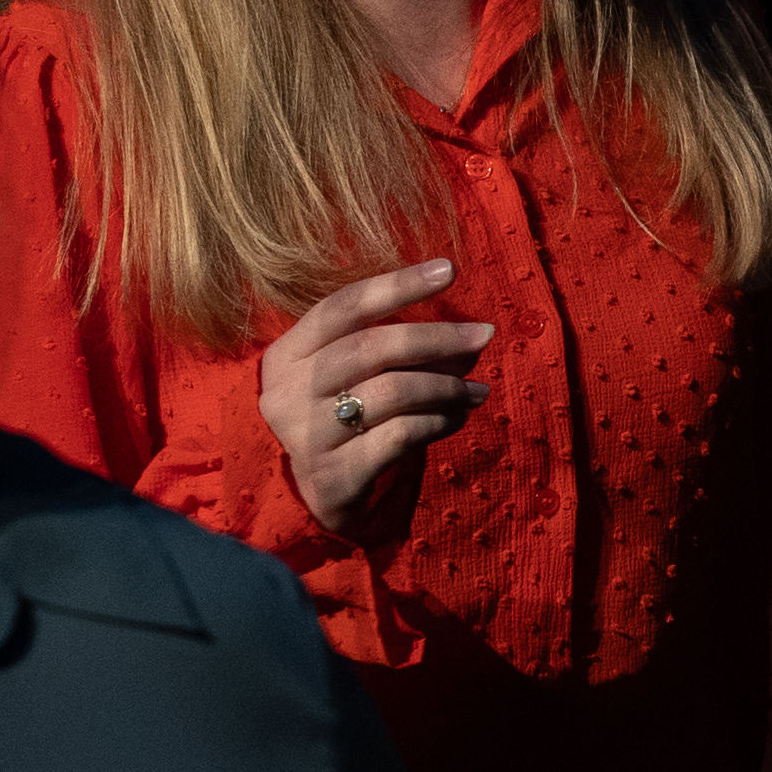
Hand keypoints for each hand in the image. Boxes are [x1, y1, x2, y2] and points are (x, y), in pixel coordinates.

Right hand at [259, 259, 494, 543]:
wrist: (306, 501)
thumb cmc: (338, 424)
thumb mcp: (357, 380)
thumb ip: (401, 353)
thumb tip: (471, 335)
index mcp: (286, 354)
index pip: (343, 307)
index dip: (397, 286)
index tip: (448, 270)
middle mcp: (287, 391)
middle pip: (370, 348)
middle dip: (435, 337)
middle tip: (484, 334)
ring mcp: (306, 435)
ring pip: (390, 393)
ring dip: (445, 386)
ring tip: (476, 391)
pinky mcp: (332, 475)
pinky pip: (399, 437)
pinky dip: (436, 423)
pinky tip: (455, 420)